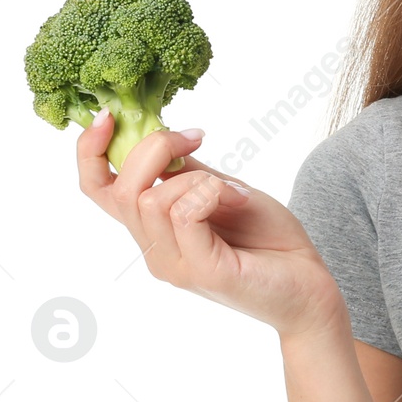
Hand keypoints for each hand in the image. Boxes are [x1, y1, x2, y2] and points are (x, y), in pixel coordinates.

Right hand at [76, 112, 347, 339]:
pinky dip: (211, 192)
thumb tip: (158, 139)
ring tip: (234, 189)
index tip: (110, 115)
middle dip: (156, 147)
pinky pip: (185, 214)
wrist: (310, 286)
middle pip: (122, 188)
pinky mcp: (202, 271)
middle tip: (197, 138)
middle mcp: (155, 250)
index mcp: (153, 229)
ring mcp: (175, 265)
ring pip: (152, 199)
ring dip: (199, 177)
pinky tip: (239, 198)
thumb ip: (188, 172)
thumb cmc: (269, 240)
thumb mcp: (223, 191)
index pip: (97, 189)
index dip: (90, 150)